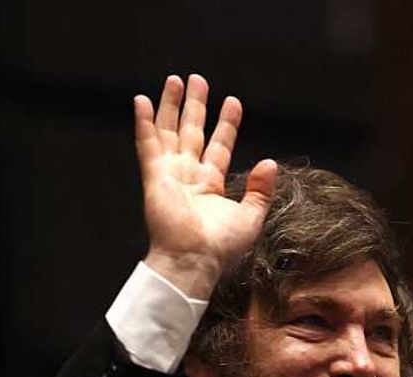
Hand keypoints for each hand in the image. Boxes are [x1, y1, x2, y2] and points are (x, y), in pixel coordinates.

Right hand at [135, 74, 276, 299]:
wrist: (195, 260)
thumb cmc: (220, 247)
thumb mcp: (251, 217)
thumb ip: (260, 190)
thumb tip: (270, 164)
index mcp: (210, 186)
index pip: (219, 146)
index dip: (226, 124)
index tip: (232, 102)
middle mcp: (188, 177)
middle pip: (192, 132)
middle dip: (195, 106)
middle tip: (197, 80)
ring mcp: (169, 175)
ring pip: (169, 132)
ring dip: (171, 105)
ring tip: (175, 80)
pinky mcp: (154, 178)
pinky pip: (147, 145)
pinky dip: (144, 122)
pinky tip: (142, 101)